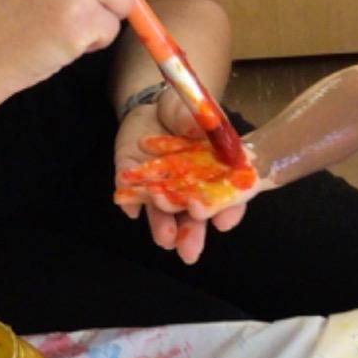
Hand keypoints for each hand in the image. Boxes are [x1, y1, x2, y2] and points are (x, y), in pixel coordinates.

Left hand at [113, 92, 250, 264]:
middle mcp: (189, 187)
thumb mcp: (197, 110)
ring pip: (162, 212)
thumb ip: (199, 122)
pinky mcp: (133, 180)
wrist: (154, 106)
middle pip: (193, 216)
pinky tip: (130, 210)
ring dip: (162, 224)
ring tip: (165, 238)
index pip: (226, 195)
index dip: (227, 209)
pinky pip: (129, 195)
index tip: (223, 223)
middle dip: (191, 233)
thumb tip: (197, 130)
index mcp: (214, 171)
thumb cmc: (185, 110)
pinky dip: (130, 203)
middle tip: (189, 251)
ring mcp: (160, 186)